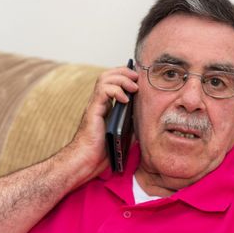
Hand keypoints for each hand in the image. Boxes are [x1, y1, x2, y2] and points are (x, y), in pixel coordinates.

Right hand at [65, 66, 138, 182]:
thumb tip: (146, 115)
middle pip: (108, 75)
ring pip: (104, 78)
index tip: (138, 78)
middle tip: (137, 77)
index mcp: (105, 106)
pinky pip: (102, 91)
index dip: (125, 75)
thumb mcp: (124, 133)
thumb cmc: (102, 151)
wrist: (87, 161)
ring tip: (134, 87)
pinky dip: (115, 90)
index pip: (113, 81)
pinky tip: (125, 99)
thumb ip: (131, 121)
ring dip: (121, 78)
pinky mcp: (92, 111)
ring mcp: (94, 105)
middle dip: (124, 71)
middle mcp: (98, 102)